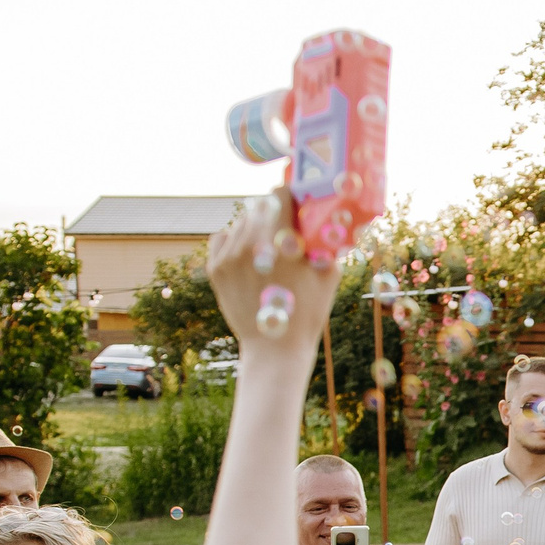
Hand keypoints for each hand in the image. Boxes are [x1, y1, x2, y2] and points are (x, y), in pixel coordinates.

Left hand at [206, 185, 339, 355]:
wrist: (274, 348)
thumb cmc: (308, 312)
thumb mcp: (329, 275)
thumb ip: (325, 242)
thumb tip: (327, 217)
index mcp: (281, 243)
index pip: (278, 195)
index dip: (288, 196)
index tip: (293, 203)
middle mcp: (251, 244)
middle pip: (259, 206)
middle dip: (273, 214)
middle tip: (283, 228)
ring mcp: (229, 256)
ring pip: (241, 222)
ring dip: (254, 228)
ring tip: (266, 247)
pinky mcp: (215, 268)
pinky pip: (222, 236)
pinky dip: (234, 240)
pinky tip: (247, 254)